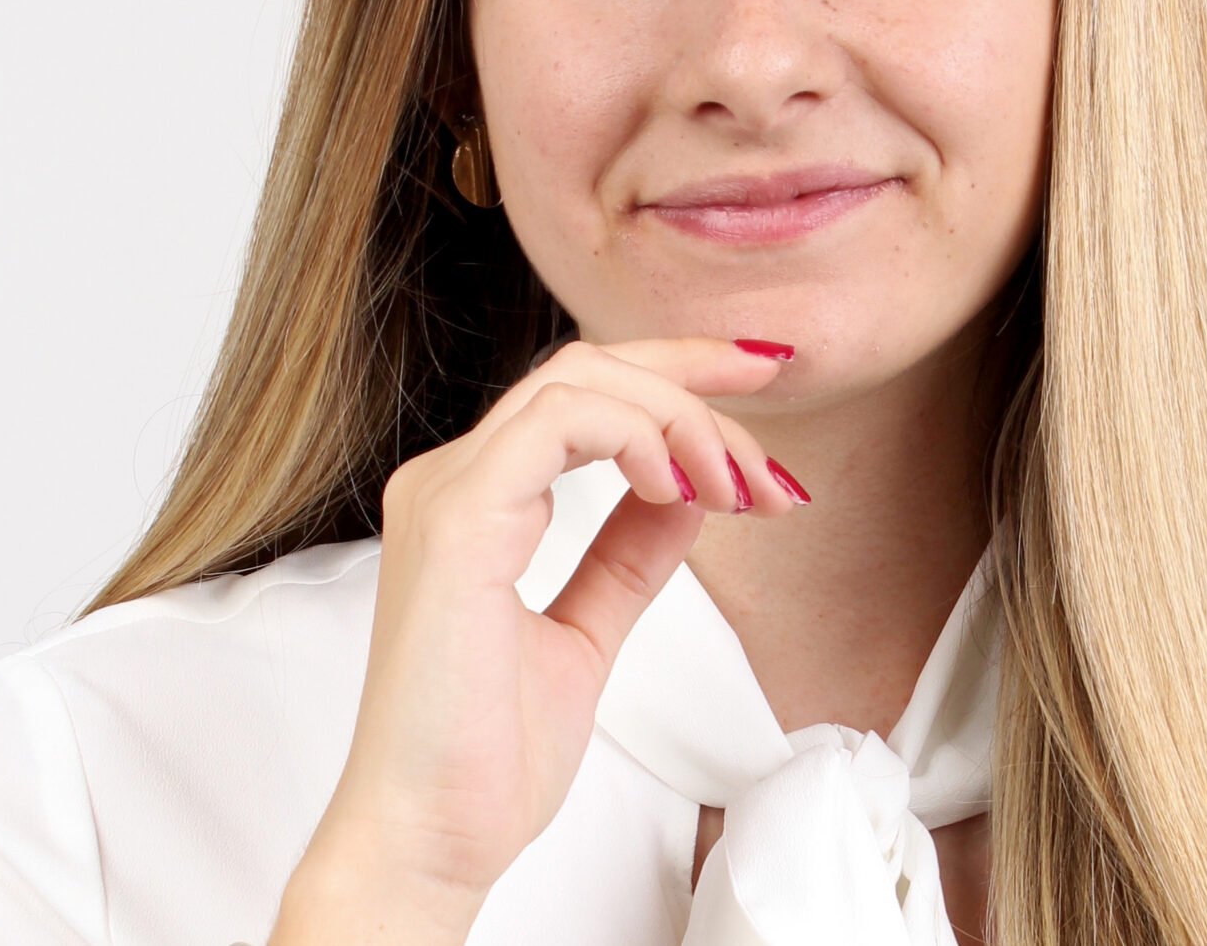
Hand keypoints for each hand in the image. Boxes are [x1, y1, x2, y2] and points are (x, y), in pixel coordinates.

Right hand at [268, 337, 803, 944]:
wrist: (431, 841)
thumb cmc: (486, 760)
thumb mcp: (587, 635)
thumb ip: (627, 556)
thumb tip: (688, 491)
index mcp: (477, 500)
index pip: (583, 393)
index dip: (679, 373)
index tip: (764, 386)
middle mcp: (452, 478)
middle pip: (588, 366)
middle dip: (698, 382)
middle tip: (775, 444)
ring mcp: (447, 491)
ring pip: (580, 380)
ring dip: (684, 421)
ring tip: (741, 491)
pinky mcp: (455, 518)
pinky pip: (555, 422)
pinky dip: (635, 436)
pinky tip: (682, 489)